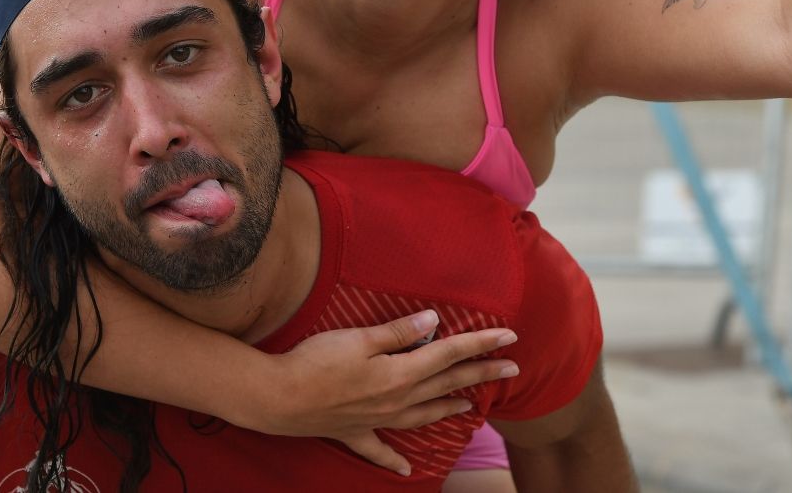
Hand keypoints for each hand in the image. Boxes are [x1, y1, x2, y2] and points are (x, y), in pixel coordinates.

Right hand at [250, 310, 519, 475]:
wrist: (279, 398)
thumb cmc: (316, 362)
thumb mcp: (360, 339)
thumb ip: (398, 333)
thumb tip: (434, 323)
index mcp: (400, 373)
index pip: (449, 353)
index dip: (480, 344)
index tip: (510, 338)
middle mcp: (396, 400)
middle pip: (446, 384)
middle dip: (480, 373)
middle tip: (512, 369)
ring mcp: (377, 420)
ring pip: (423, 415)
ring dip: (449, 408)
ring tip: (471, 407)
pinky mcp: (353, 432)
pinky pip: (380, 449)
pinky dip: (395, 459)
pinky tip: (407, 470)